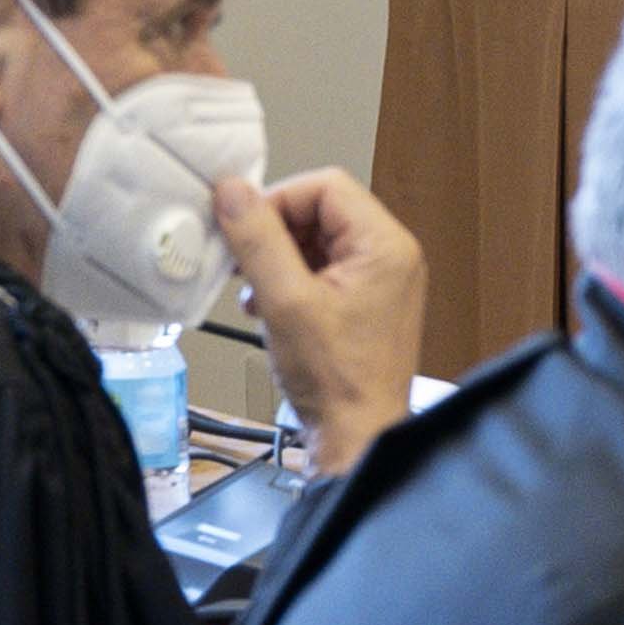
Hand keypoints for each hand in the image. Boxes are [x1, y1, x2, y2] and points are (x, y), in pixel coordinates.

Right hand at [220, 167, 427, 470]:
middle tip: (240, 259)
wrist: (356, 437)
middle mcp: (390, 259)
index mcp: (386, 247)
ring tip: (254, 292)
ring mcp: (379, 283)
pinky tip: (267, 308)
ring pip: (316, 243)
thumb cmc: (337, 383)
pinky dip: (288, 282)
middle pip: (320, 212)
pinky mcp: (364, 306)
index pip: (326, 186)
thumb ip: (258, 241)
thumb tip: (233, 192)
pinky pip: (321, 272)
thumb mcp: (285, 302)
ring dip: (276, 260)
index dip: (277, 200)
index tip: (242, 225)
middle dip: (273, 234)